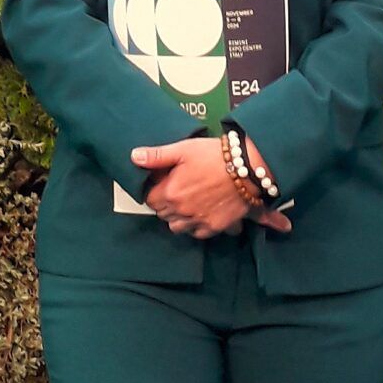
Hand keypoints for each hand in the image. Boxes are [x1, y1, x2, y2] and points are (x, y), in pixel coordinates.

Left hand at [129, 135, 290, 239]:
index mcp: (170, 192)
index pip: (150, 200)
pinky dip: (196, 226)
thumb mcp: (183, 149)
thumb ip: (157, 156)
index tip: (163, 184)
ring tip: (187, 205)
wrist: (247, 168)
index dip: (155, 191)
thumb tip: (134, 157)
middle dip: (166, 204)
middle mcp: (181, 211)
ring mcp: (198, 221)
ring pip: (177, 227)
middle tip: (176, 191)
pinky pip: (197, 234)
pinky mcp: (215, 227)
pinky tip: (201, 213)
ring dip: (178, 218)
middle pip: (163, 215)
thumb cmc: (214, 156)